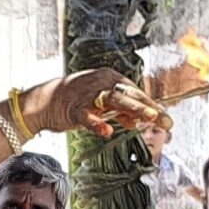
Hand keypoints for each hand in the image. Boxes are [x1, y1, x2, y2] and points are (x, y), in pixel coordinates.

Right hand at [21, 70, 167, 142]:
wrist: (43, 102)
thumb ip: (119, 111)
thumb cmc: (74, 102)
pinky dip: (96, 124)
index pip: (135, 91)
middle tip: (165, 120)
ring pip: (113, 100)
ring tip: (147, 118)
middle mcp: (100, 81)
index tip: (165, 118)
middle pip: (129, 94)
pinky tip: (106, 131)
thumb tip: (137, 121)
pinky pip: (87, 116)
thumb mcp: (100, 105)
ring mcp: (86, 94)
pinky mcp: (73, 108)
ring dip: (132, 109)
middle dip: (149, 108)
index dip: (151, 105)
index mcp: (108, 77)